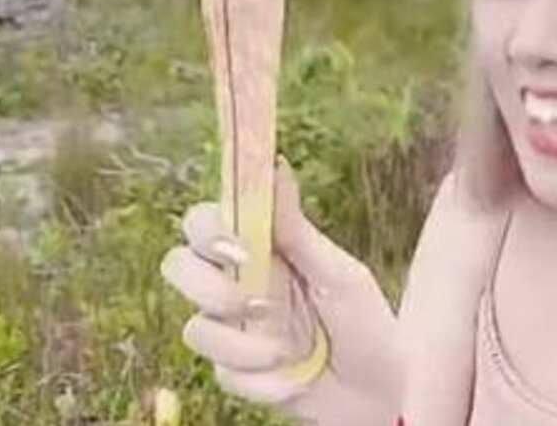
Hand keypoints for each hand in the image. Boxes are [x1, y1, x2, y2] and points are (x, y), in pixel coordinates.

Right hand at [160, 157, 401, 424]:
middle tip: (250, 303)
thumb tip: (276, 165)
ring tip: (288, 351)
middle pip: (177, 266)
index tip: (238, 247)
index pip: (206, 223)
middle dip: (204, 286)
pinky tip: (294, 377)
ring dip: (242, 344)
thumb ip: (297, 229)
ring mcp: (231, 330)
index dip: (206, 228)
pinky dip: (262, 379)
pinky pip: (223, 373)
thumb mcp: (338, 274)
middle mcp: (237, 284)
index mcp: (261, 251)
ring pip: (195, 328)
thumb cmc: (366, 323)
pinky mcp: (234, 373)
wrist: (379, 391)